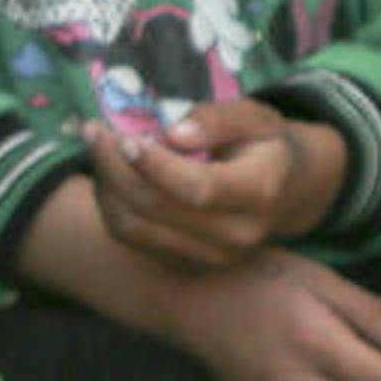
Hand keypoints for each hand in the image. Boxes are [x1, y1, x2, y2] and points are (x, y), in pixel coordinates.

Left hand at [84, 100, 348, 271]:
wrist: (288, 191)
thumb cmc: (265, 144)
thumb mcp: (254, 116)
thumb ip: (217, 119)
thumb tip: (174, 133)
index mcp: (259, 192)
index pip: (196, 188)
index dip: (154, 165)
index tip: (124, 136)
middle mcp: (237, 235)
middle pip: (155, 209)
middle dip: (114, 168)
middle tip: (93, 131)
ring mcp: (212, 257)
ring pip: (135, 228)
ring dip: (105, 186)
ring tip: (97, 147)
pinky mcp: (188, 264)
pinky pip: (133, 239)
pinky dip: (111, 204)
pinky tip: (110, 174)